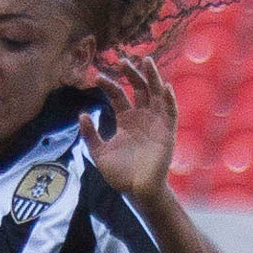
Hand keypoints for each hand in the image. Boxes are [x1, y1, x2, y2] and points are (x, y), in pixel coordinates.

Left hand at [78, 57, 176, 206]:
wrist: (137, 191)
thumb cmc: (120, 174)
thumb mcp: (99, 153)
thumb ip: (90, 135)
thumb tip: (82, 115)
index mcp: (126, 120)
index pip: (118, 96)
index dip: (109, 85)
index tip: (97, 77)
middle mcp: (142, 117)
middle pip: (138, 89)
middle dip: (131, 74)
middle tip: (121, 61)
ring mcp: (155, 123)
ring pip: (156, 94)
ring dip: (152, 77)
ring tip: (146, 61)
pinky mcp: (167, 132)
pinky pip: (170, 112)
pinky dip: (168, 99)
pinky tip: (164, 87)